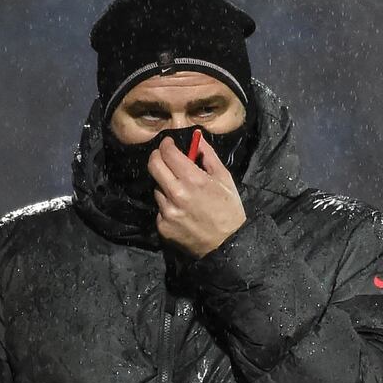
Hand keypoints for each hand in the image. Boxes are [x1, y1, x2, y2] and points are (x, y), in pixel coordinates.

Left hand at [148, 135, 246, 258]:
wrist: (227, 244)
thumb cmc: (229, 209)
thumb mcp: (224, 179)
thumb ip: (208, 156)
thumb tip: (197, 138)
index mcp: (192, 179)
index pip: (167, 153)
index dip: (166, 145)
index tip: (168, 143)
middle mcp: (176, 193)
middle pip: (154, 166)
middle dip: (157, 157)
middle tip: (163, 157)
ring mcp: (167, 211)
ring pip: (157, 188)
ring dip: (165, 184)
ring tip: (180, 191)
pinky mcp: (162, 226)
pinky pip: (160, 208)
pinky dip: (167, 205)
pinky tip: (181, 210)